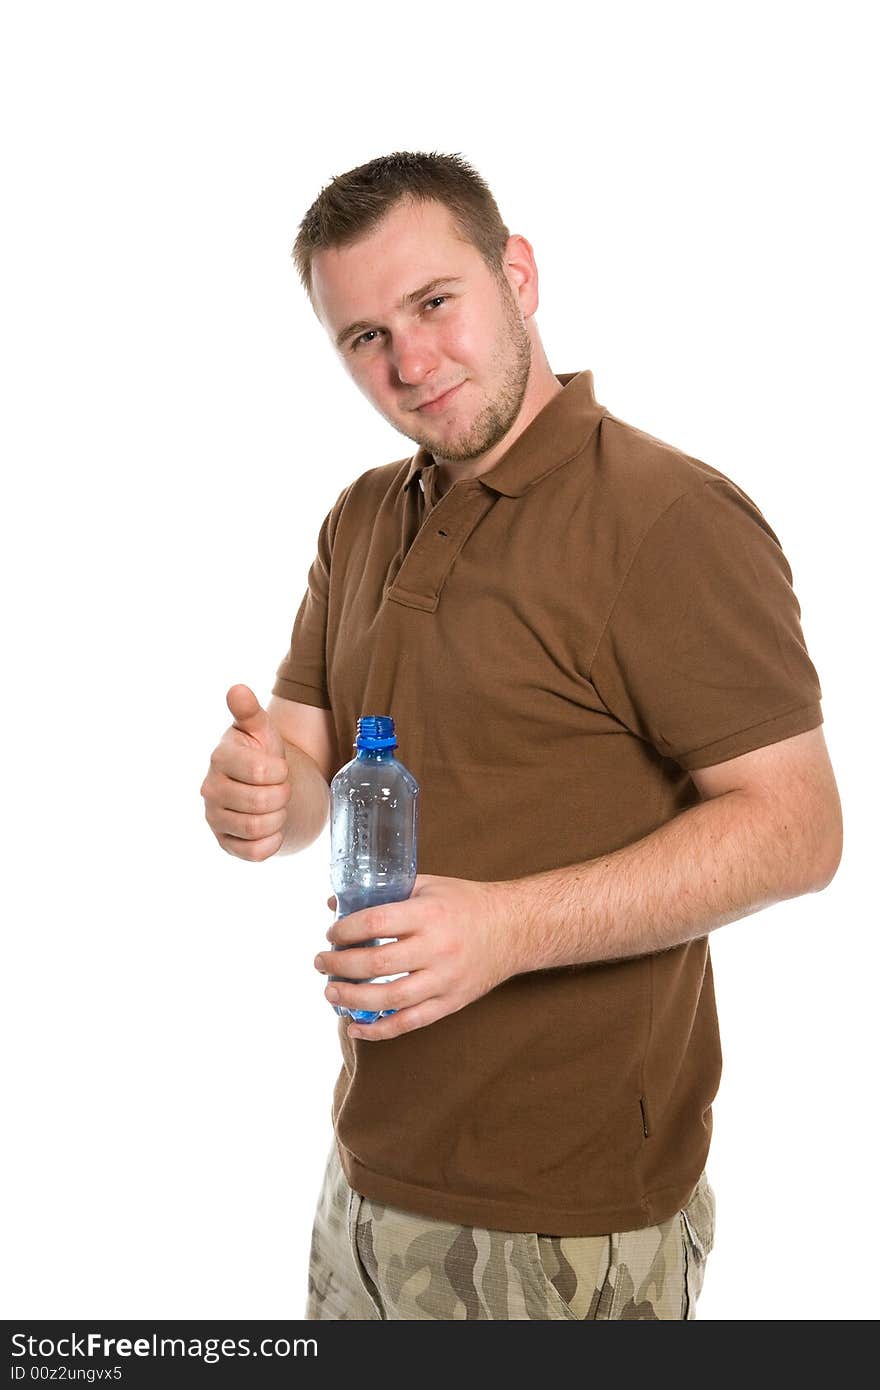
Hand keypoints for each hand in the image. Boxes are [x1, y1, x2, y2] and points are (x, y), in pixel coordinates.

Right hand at [200, 684, 291, 860]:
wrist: (267, 787)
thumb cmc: (263, 754)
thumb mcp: (261, 730)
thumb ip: (250, 711)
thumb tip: (237, 689)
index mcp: (220, 758)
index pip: (260, 771)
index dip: (280, 771)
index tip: (278, 768)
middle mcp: (211, 789)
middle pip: (260, 803)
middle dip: (282, 796)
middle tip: (281, 789)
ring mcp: (215, 818)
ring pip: (257, 828)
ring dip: (278, 818)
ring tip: (276, 806)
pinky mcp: (224, 843)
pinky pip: (254, 852)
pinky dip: (272, 842)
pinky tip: (272, 827)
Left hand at [314, 874, 516, 1039]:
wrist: (515, 928)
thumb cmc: (467, 903)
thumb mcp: (429, 886)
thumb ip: (385, 891)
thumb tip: (336, 902)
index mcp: (430, 914)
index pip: (376, 922)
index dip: (345, 930)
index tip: (332, 934)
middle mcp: (437, 948)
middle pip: (377, 963)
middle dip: (340, 965)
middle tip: (321, 963)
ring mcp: (445, 979)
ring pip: (389, 998)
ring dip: (352, 998)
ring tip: (330, 992)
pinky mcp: (451, 1002)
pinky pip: (410, 1023)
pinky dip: (378, 1030)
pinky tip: (355, 1027)